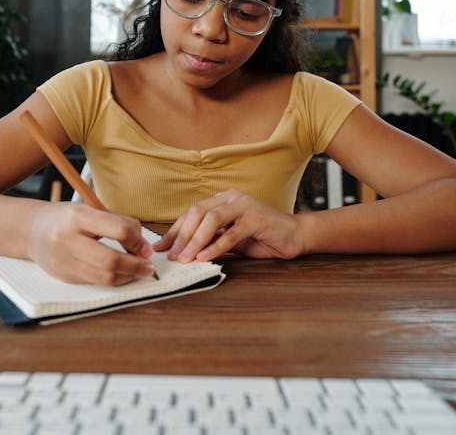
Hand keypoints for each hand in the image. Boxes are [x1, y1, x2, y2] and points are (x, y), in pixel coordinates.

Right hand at [28, 203, 156, 284]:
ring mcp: (63, 261)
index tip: (146, 246)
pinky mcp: (64, 276)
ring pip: (104, 277)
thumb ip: (119, 223)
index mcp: (78, 216)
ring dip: (128, 277)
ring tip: (139, 271)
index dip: (137, 240)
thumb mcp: (90, 210)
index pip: (118, 230)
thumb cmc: (68, 219)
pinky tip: (123, 274)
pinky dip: (114, 280)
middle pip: (111, 260)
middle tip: (148, 265)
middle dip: (136, 265)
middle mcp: (67, 239)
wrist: (33, 231)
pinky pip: (96, 283)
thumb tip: (144, 247)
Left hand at [153, 189, 305, 262]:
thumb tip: (183, 252)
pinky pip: (231, 233)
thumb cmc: (261, 238)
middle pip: (198, 213)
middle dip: (182, 236)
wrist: (294, 236)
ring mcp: (244, 205)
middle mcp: (231, 197)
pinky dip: (216, 246)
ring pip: (212, 220)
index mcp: (222, 200)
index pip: (192, 213)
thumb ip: (210, 240)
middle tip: (172, 255)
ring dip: (196, 240)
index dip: (175, 231)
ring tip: (186, 258)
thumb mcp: (230, 240)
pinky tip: (205, 257)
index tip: (161, 248)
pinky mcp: (257, 218)